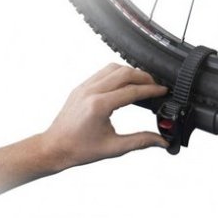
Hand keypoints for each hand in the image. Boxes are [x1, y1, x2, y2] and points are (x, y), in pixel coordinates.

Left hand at [40, 63, 168, 170]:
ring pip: (113, 68)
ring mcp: (84, 87)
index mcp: (99, 106)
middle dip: (144, 77)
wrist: (54, 148)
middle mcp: (91, 92)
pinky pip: (102, 72)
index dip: (151, 90)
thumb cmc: (78, 149)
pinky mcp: (80, 87)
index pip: (132, 91)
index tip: (163, 91)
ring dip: (130, 72)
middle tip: (156, 86)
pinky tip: (124, 84)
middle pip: (124, 73)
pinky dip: (117, 74)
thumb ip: (140, 141)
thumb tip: (161, 141)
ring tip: (142, 83)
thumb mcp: (114, 148)